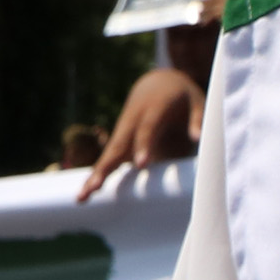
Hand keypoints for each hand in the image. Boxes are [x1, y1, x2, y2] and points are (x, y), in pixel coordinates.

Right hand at [75, 61, 204, 200]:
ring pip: (109, 154)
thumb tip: (197, 138)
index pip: (147, 128)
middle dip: (107, 165)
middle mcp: (133, 120)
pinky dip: (98, 174)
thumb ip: (198, 120)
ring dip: (96, 175)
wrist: (159, 83)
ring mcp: (124, 131)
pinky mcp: (121, 142)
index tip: (141, 164)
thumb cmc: (182, 96)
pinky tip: (86, 193)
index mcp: (154, 107)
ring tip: (82, 197)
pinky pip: (109, 159)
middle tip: (96, 186)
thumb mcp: (197, 103)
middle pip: (118, 144)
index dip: (143, 145)